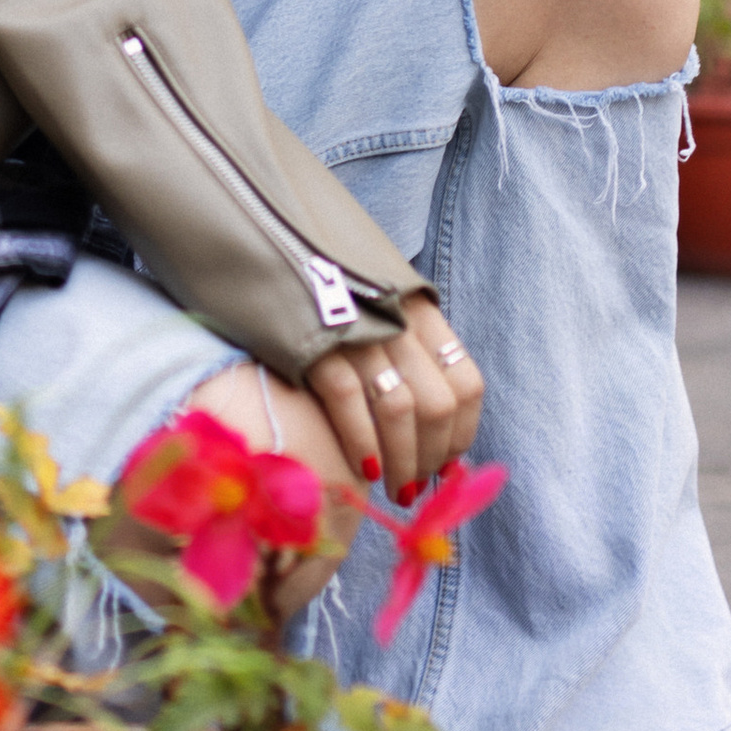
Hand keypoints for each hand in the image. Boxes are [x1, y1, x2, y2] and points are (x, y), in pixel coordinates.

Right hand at [307, 299, 484, 496]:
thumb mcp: (377, 303)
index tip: (443, 465)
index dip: (459, 435)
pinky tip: (362, 469)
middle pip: (437, 404)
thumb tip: (432, 428)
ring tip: (393, 489)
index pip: (466, 383)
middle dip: (429, 458)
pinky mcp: (314, 337)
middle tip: (412, 487)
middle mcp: (396, 316)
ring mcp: (357, 326)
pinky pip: (348, 399)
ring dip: (401, 463)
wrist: (264, 240)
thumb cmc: (321, 283)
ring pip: (399, 409)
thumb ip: (405, 349)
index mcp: (418, 309)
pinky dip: (361, 442)